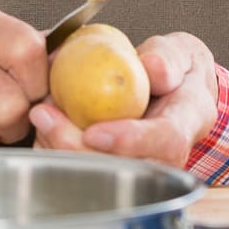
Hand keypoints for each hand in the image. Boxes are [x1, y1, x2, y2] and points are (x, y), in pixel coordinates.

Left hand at [30, 32, 218, 168]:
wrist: (179, 92)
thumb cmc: (178, 73)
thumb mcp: (180, 53)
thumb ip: (168, 57)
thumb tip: (153, 67)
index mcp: (186, 122)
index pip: (165, 141)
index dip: (130, 142)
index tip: (94, 133)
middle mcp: (166, 155)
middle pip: (124, 168)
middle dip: (77, 147)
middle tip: (44, 114)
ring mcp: (142, 167)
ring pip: (99, 174)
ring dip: (61, 148)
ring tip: (42, 114)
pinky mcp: (119, 169)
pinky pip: (85, 171)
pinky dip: (58, 149)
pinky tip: (46, 125)